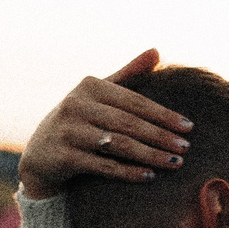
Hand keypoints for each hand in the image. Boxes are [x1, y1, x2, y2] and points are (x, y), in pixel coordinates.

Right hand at [16, 49, 196, 198]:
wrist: (39, 155)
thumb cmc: (78, 122)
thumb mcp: (98, 95)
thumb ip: (128, 75)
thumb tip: (157, 51)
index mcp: (90, 86)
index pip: (134, 101)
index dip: (163, 114)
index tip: (188, 127)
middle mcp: (76, 105)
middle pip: (129, 123)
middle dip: (160, 136)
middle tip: (186, 148)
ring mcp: (68, 131)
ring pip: (119, 144)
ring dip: (150, 155)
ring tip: (175, 163)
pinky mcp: (63, 157)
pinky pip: (103, 166)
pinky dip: (128, 172)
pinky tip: (149, 176)